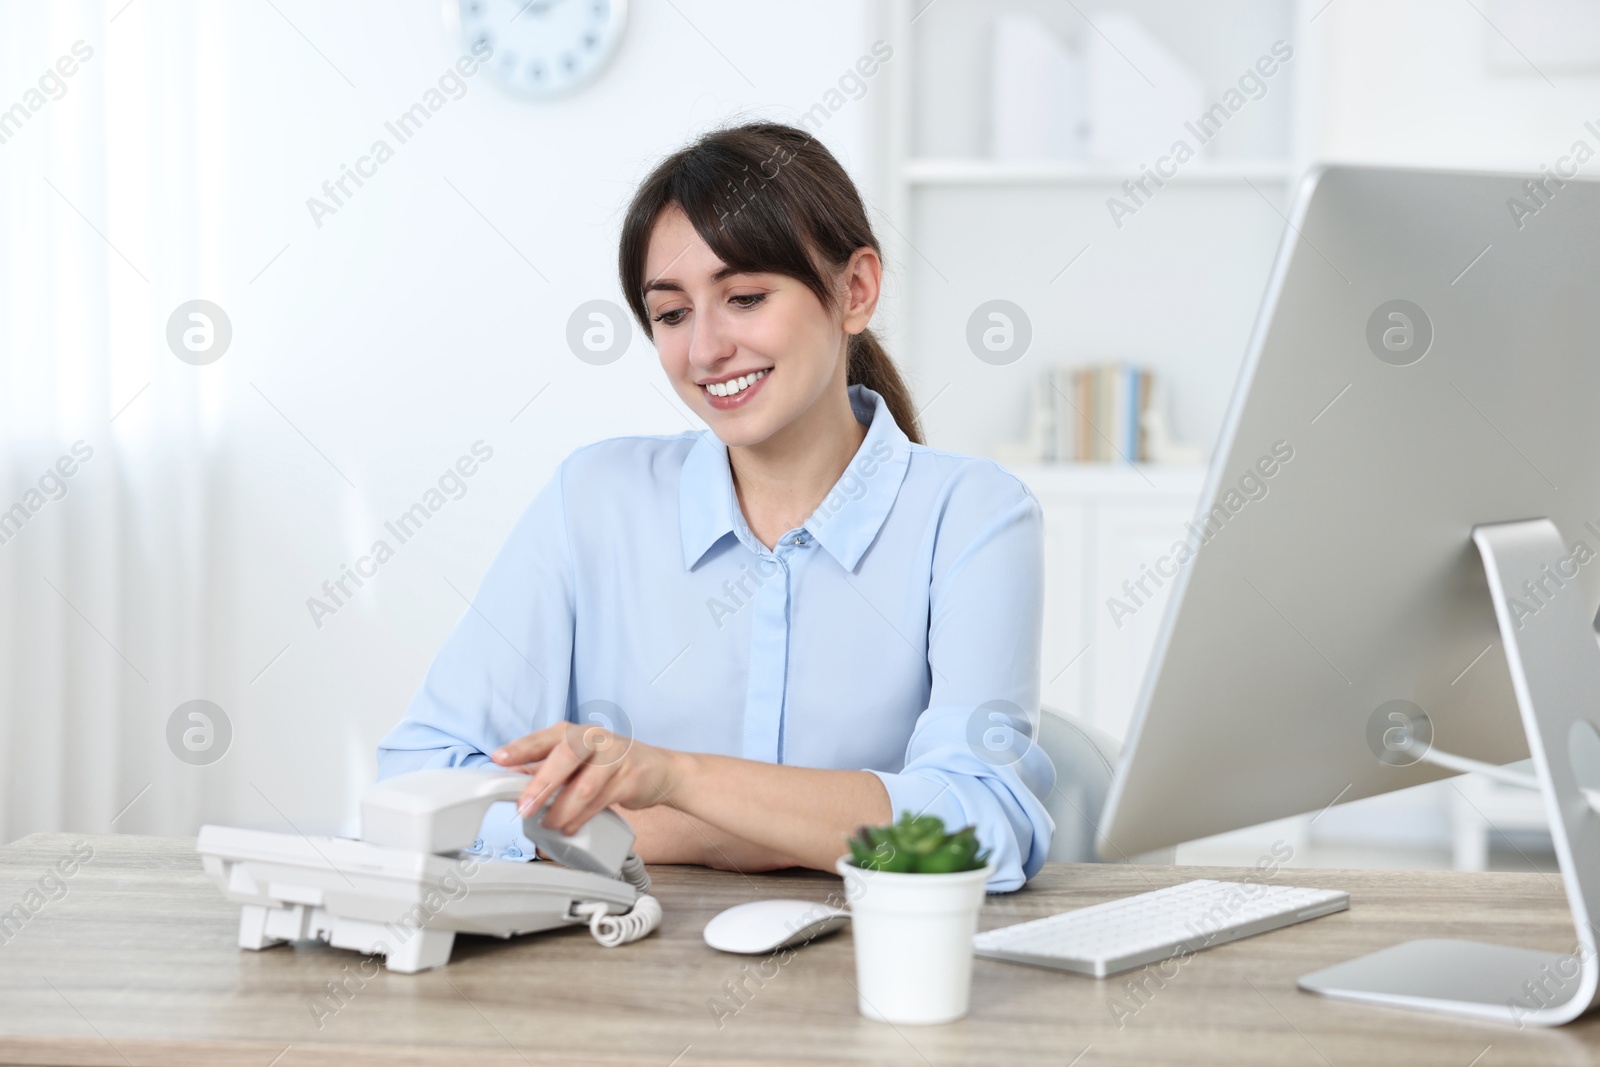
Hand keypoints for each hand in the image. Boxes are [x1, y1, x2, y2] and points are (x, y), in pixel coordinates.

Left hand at [490, 723, 684, 835]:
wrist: (659, 771)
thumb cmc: (610, 765)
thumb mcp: (578, 760)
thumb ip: (547, 767)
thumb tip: (511, 777)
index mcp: (576, 732)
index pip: (544, 738)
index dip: (521, 748)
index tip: (500, 759)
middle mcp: (595, 738)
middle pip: (565, 756)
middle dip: (541, 784)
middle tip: (524, 808)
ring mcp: (615, 756)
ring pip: (584, 785)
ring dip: (562, 809)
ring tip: (549, 824)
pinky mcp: (630, 777)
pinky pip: (601, 800)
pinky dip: (582, 817)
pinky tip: (570, 826)